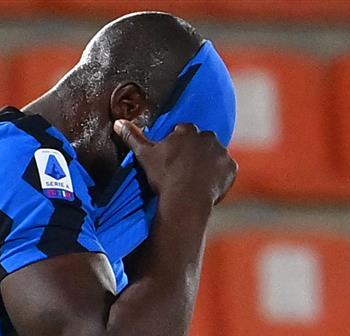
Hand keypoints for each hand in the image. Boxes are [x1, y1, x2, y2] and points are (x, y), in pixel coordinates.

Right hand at [114, 119, 236, 205]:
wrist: (186, 199)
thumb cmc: (164, 176)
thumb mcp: (144, 155)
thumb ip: (133, 137)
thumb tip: (118, 122)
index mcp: (188, 131)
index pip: (183, 129)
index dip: (177, 142)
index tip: (171, 155)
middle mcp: (208, 137)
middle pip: (202, 140)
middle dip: (195, 150)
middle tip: (183, 168)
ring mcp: (222, 153)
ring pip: (215, 154)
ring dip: (208, 162)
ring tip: (195, 178)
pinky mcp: (231, 169)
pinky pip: (226, 170)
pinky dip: (219, 176)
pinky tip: (207, 186)